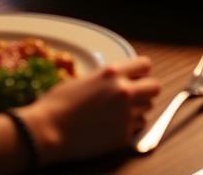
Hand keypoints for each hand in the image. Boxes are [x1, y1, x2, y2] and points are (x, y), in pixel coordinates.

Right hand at [24, 56, 159, 163]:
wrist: (47, 131)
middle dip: (146, 91)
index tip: (136, 77)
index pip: (145, 65)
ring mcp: (125, 115)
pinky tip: (112, 128)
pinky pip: (137, 128)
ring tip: (119, 114)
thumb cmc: (59, 103)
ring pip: (147, 109)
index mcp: (113, 73)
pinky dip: (129, 128)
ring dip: (137, 110)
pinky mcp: (123, 137)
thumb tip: (120, 80)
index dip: (141, 72)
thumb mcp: (86, 79)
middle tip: (133, 96)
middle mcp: (124, 91)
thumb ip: (108, 78)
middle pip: (154, 87)